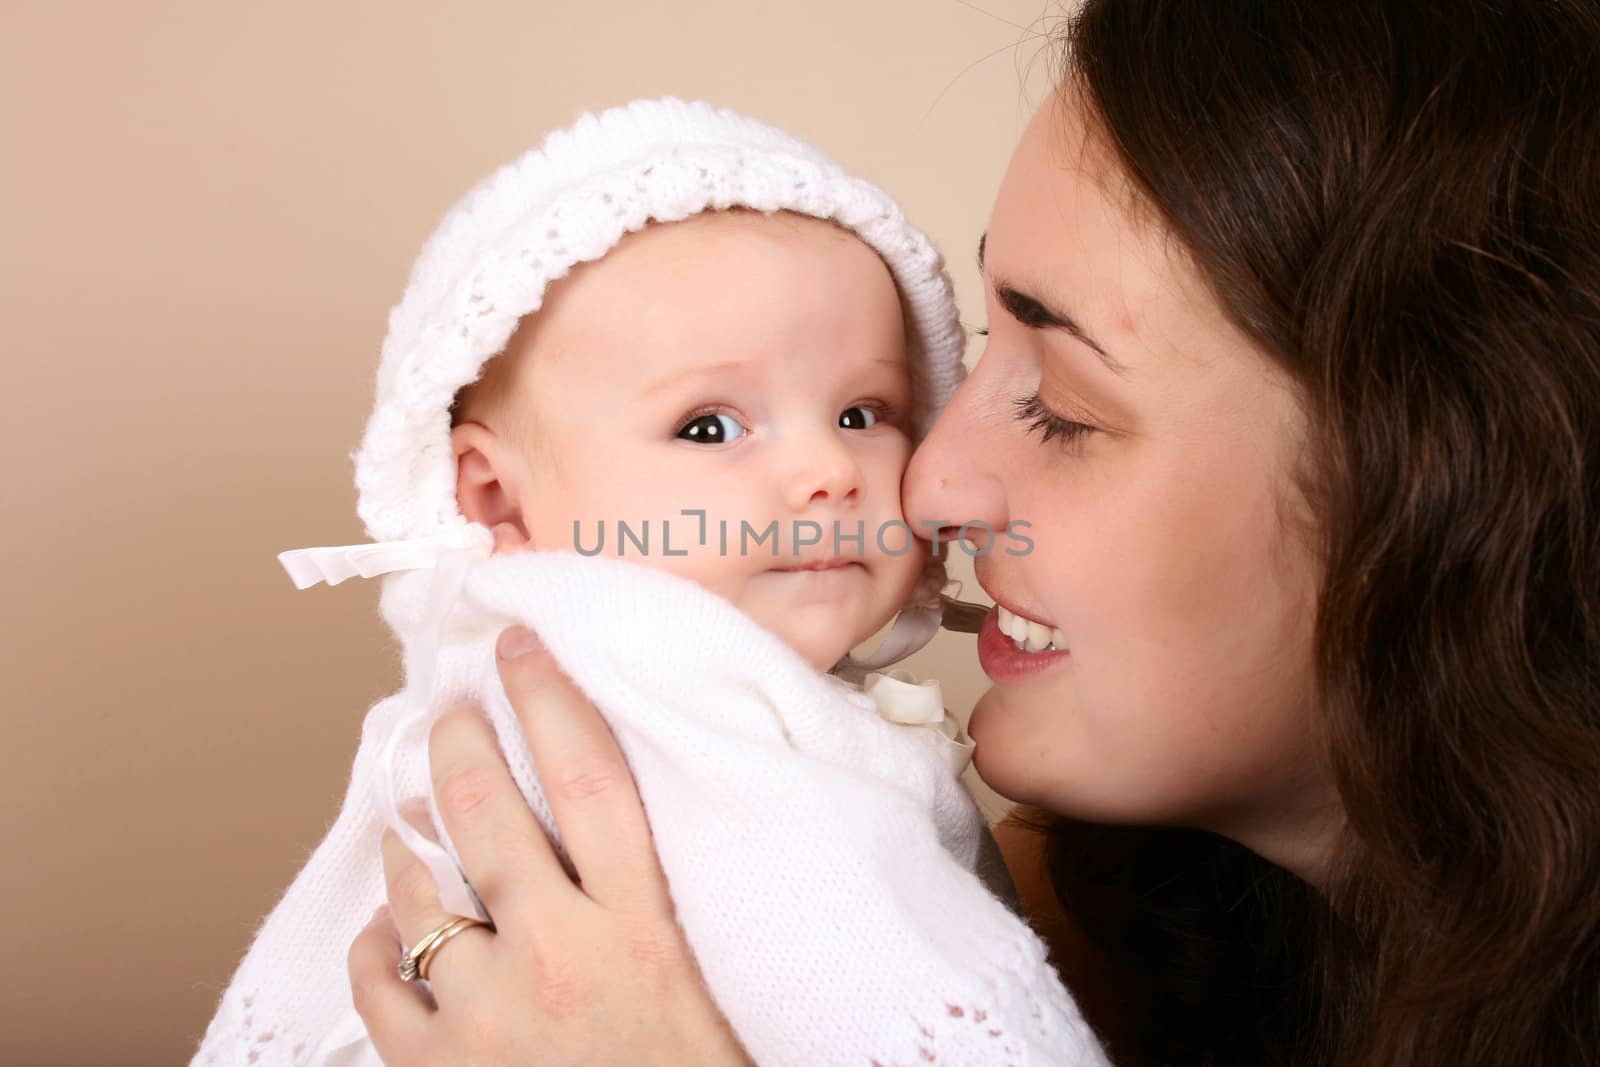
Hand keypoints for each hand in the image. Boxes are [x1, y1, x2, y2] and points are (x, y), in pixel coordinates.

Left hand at [347, 626, 752, 1065]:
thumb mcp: (719, 987)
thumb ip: (679, 907)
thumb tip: (647, 830)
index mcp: (645, 930)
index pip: (589, 777)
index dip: (550, 696)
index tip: (523, 645)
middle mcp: (560, 955)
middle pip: (488, 814)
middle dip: (459, 744)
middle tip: (450, 710)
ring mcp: (487, 1015)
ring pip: (419, 892)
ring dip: (406, 844)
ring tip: (406, 816)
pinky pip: (379, 985)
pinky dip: (375, 944)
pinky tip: (385, 930)